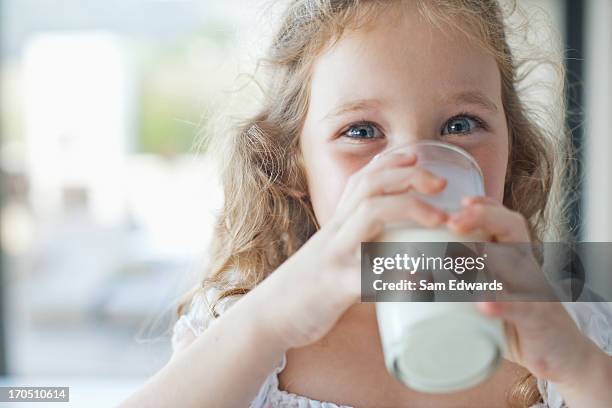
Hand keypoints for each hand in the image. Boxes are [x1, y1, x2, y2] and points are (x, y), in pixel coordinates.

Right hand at [257, 151, 447, 349]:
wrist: (271, 316)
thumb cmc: (307, 286)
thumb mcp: (331, 254)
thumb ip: (356, 242)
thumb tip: (390, 242)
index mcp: (337, 225)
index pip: (362, 179)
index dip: (390, 162)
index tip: (417, 155)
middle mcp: (335, 233)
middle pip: (369, 186)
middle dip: (408, 176)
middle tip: (441, 183)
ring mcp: (335, 257)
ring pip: (369, 215)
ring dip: (408, 208)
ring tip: (440, 218)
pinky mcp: (336, 289)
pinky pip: (367, 277)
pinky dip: (397, 274)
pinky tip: (421, 278)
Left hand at [447, 196, 611, 395]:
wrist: (563, 356)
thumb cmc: (514, 321)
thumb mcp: (489, 295)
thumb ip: (457, 284)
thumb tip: (406, 279)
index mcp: (512, 258)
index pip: (501, 220)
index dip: (482, 207)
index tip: (459, 201)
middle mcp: (525, 267)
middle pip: (511, 228)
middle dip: (482, 217)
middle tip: (452, 221)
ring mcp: (534, 291)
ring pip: (516, 263)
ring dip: (487, 257)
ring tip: (459, 254)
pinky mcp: (537, 318)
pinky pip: (521, 307)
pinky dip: (502, 304)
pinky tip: (483, 303)